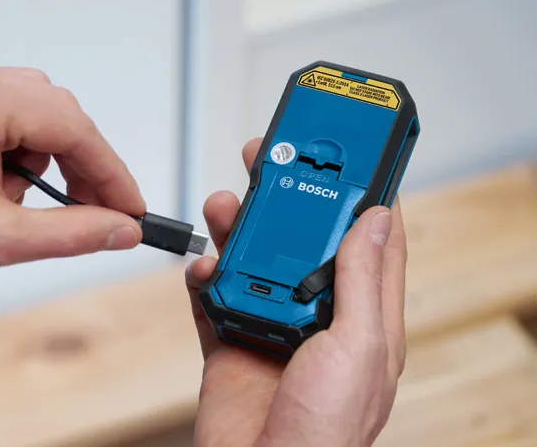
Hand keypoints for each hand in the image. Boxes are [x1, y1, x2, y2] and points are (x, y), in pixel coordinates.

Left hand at [0, 53, 144, 364]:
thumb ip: (73, 231)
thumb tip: (121, 229)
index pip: (72, 127)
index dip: (110, 172)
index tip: (130, 207)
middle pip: (53, 110)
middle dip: (80, 165)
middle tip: (96, 212)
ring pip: (27, 110)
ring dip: (42, 158)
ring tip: (18, 206)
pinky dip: (12, 150)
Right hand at [185, 138, 406, 446]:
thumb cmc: (325, 432)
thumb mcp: (358, 347)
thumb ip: (362, 281)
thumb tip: (375, 220)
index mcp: (362, 318)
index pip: (369, 243)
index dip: (360, 196)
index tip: (346, 156)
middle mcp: (315, 317)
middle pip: (299, 243)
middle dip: (284, 198)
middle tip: (268, 159)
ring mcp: (270, 328)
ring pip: (251, 262)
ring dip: (235, 231)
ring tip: (222, 205)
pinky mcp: (230, 342)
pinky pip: (210, 298)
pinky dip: (201, 277)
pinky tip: (200, 267)